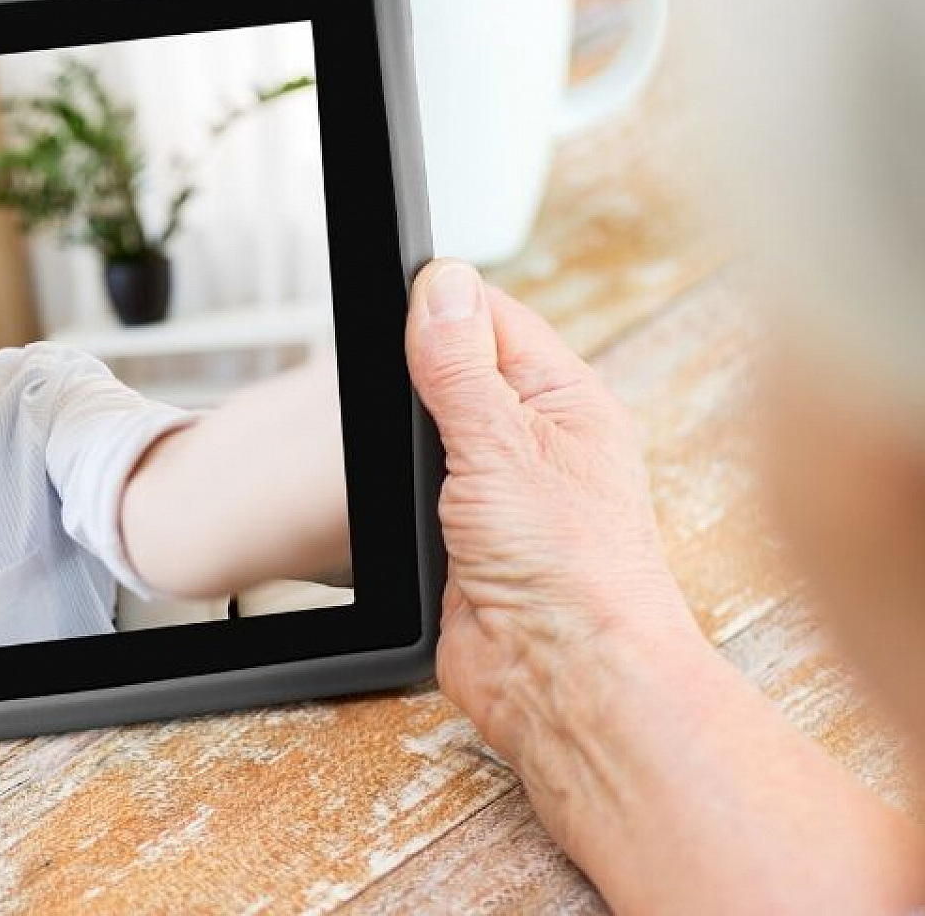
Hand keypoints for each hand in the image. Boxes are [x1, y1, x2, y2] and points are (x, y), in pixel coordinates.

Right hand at [404, 259, 702, 763]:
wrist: (564, 679)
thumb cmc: (572, 570)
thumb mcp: (501, 444)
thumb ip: (459, 365)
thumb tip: (439, 284)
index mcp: (567, 399)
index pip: (492, 318)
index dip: (440, 306)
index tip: (396, 303)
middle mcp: (538, 441)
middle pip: (456, 370)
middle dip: (414, 371)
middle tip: (390, 383)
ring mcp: (501, 492)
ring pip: (433, 431)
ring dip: (407, 435)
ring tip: (401, 448)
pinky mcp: (466, 540)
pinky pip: (422, 491)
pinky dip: (401, 490)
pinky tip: (397, 494)